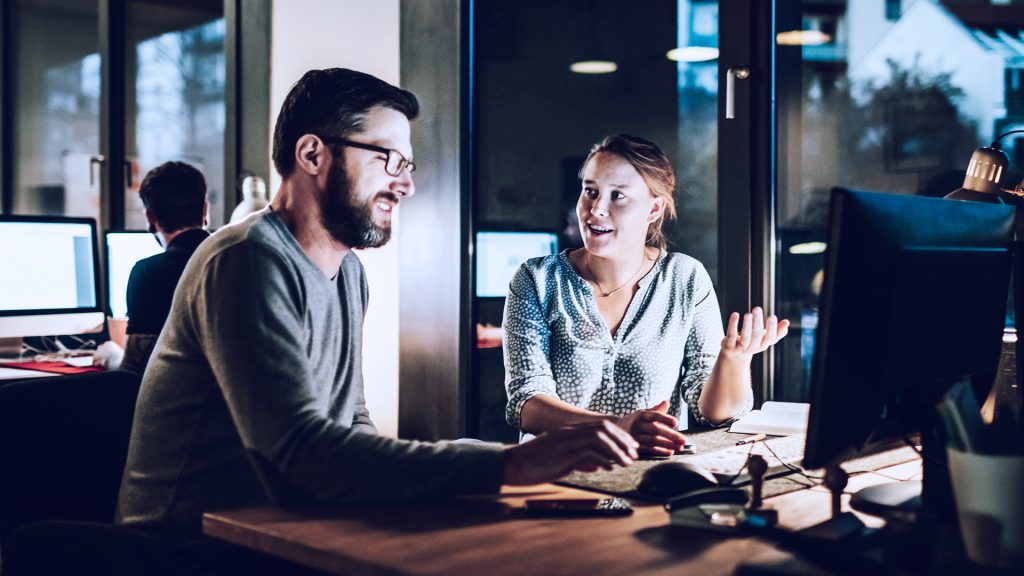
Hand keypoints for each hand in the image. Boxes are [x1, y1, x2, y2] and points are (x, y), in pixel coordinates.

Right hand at [503, 420, 638, 484]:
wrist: (511, 464)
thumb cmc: (533, 463)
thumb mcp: (559, 458)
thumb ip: (578, 458)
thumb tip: (597, 463)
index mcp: (568, 431)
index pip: (599, 426)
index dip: (618, 435)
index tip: (630, 446)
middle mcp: (568, 433)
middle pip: (603, 428)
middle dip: (622, 440)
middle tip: (633, 453)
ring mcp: (565, 442)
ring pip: (599, 438)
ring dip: (616, 450)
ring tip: (626, 462)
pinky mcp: (563, 455)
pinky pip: (589, 453)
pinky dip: (603, 459)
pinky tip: (610, 468)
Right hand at [617, 400, 685, 456]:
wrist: (617, 429)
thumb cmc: (636, 420)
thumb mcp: (644, 413)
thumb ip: (656, 409)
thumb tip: (666, 402)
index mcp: (642, 415)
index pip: (655, 415)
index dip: (665, 419)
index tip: (676, 422)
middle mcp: (637, 424)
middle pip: (655, 430)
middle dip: (670, 435)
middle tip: (684, 440)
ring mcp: (635, 436)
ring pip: (653, 441)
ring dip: (667, 445)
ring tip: (680, 447)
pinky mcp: (634, 446)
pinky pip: (649, 449)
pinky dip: (660, 451)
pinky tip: (670, 452)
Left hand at [721, 306, 789, 360]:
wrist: (734, 355)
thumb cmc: (753, 342)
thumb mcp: (765, 338)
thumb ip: (777, 331)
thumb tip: (787, 323)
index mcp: (763, 345)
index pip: (770, 338)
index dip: (772, 328)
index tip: (772, 316)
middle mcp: (753, 347)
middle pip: (757, 336)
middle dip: (757, 322)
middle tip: (757, 308)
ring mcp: (740, 347)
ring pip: (745, 337)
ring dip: (747, 325)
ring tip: (748, 313)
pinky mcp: (729, 345)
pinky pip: (731, 334)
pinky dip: (733, 324)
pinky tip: (735, 314)